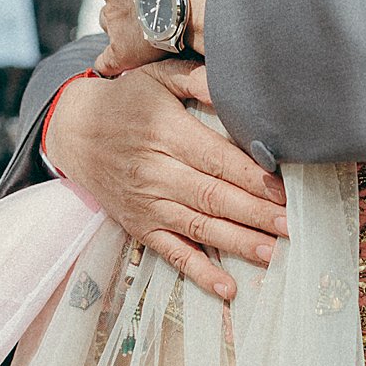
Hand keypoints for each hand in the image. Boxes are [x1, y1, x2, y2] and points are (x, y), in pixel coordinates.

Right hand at [41, 60, 287, 301]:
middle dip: (256, 214)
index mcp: (166, 134)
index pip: (217, 160)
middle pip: (214, 198)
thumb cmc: (125, 101)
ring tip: (273, 254)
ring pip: (199, 228)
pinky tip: (227, 288)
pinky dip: (199, 272)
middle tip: (293, 226)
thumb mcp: (157, 76)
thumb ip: (198, 78)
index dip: (252, 178)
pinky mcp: (140, 226)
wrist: (73, 131)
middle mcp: (157, 173)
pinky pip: (172, 252)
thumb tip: (234, 85)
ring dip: (238, 243)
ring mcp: (148, 204)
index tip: (285, 191)